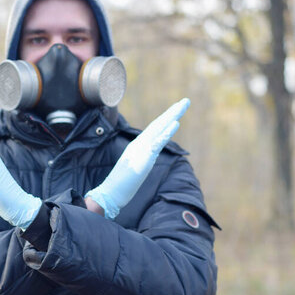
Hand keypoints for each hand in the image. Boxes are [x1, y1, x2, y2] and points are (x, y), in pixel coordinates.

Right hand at [85, 98, 189, 218]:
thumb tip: (144, 162)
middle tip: (185, 101)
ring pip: (159, 128)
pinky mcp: (144, 158)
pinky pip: (158, 142)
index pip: (153, 130)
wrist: (109, 194)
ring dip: (172, 116)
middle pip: (158, 124)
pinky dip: (167, 132)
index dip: (165, 120)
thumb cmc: (120, 186)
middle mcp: (139, 144)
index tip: (176, 112)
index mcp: (137, 147)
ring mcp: (141, 150)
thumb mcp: (133, 170)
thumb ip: (139, 162)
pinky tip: (176, 123)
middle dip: (172, 112)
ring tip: (183, 105)